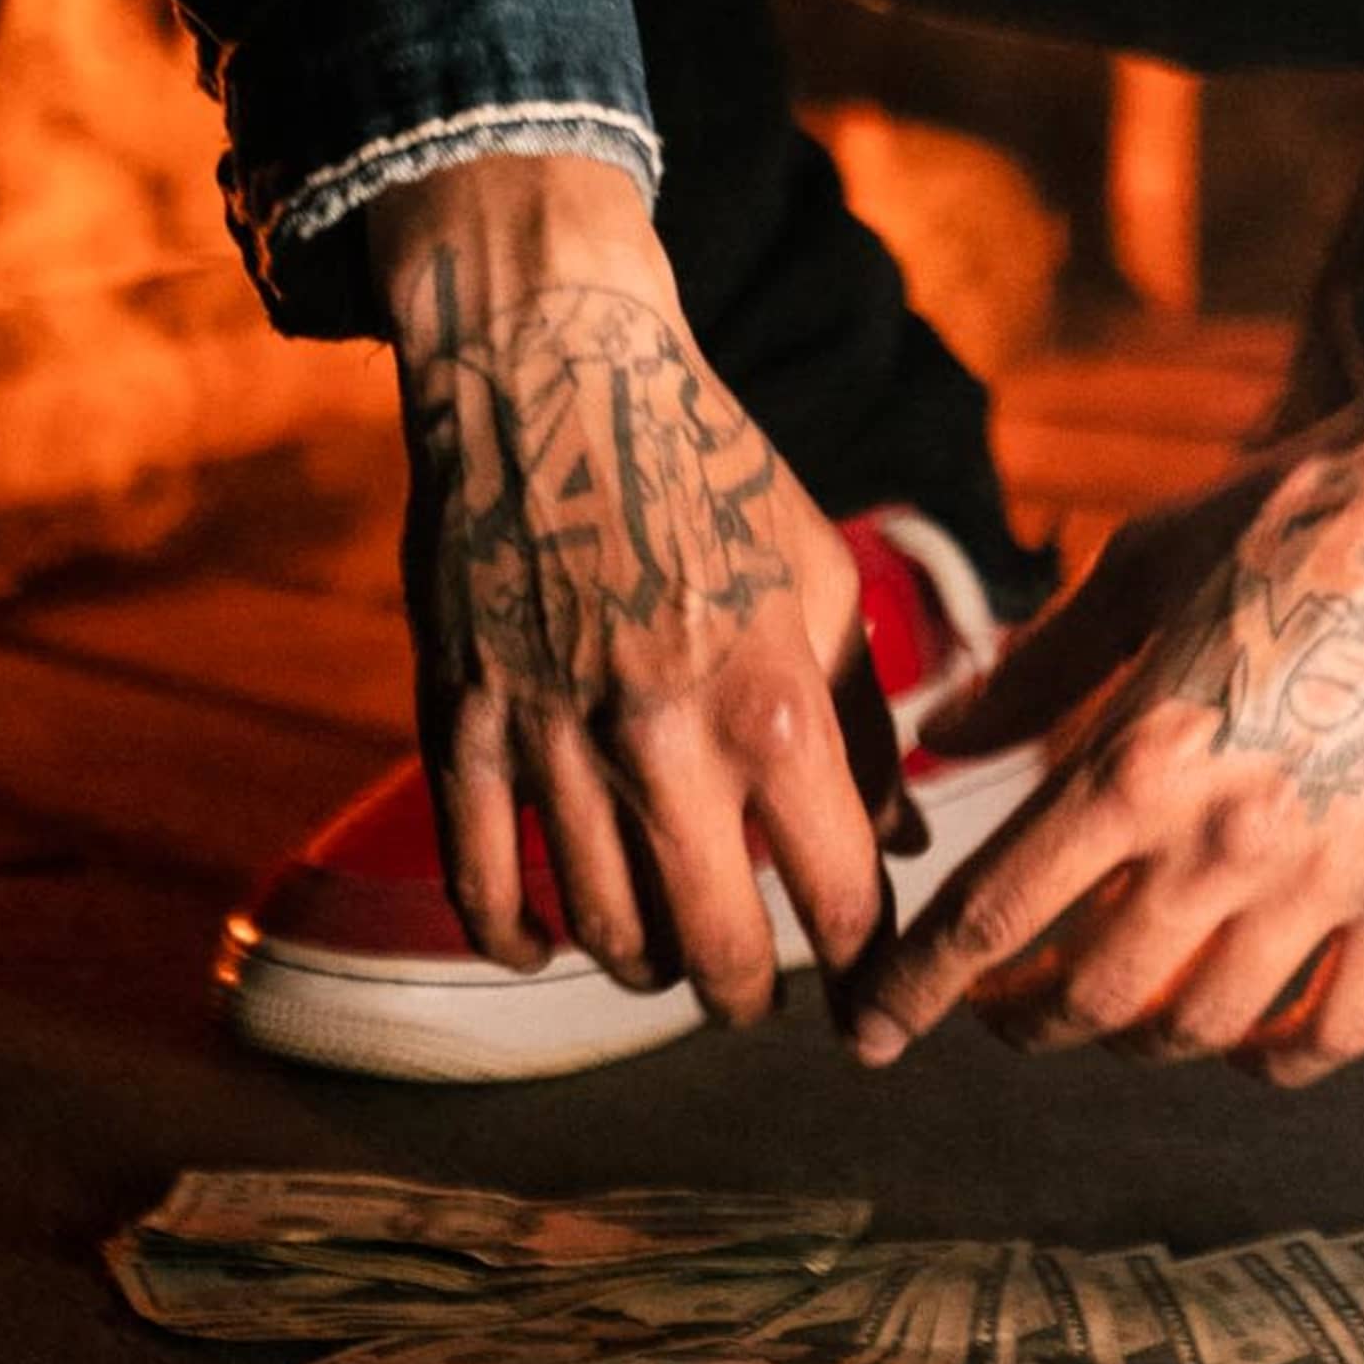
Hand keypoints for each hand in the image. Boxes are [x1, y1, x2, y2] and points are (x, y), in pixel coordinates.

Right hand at [372, 153, 900, 1026]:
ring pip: (603, 929)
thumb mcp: (820, 578)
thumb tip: (902, 846)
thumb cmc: (708, 470)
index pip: (839, 894)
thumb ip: (865, 723)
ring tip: (666, 950)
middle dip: (746, 996)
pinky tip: (548, 944)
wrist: (553, 367)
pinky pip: (480, 879)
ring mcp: (551, 733)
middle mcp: (662, 734)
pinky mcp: (462, 719)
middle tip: (753, 993)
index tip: (870, 993)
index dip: (864, 967)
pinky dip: (517, 937)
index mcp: (773, 696)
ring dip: (644, 963)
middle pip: (716, 949)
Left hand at [843, 244, 1363, 1088]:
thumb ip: (1037, 672)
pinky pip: (1335, 1032)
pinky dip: (1276, 1061)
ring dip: (1134, 1040)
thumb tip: (938, 744)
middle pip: (1086, 996)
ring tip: (1110, 1015)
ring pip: (1199, 1028)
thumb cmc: (1292, 509)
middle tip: (998, 1008)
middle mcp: (1223, 842)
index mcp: (1136, 757)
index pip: (991, 918)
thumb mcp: (1141, 568)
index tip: (867, 1030)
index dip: (914, 991)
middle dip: (1018, 1019)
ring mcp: (1327, 878)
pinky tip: (1246, 1040)